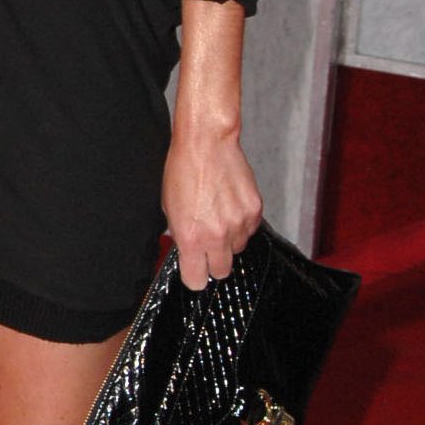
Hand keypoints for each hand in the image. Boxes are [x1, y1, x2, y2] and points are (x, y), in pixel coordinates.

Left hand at [161, 121, 262, 289]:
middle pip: (221, 272)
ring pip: (238, 249)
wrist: (206, 144)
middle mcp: (218, 235)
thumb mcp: (170, 208)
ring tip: (218, 215)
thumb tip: (188, 252)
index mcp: (192, 238)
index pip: (196, 280)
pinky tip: (229, 205)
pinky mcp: (255, 211)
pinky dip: (241, 223)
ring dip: (229, 240)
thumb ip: (182, 236)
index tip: (194, 271)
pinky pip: (250, 230)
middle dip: (213, 262)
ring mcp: (239, 224)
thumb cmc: (183, 170)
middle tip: (207, 245)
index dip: (194, 276)